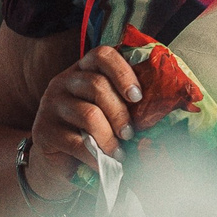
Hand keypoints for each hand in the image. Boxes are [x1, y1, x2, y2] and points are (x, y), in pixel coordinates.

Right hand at [25, 46, 141, 197]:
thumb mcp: (110, 112)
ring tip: (120, 152)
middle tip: (131, 133)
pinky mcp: (43, 130)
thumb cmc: (94, 132)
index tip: (138, 96)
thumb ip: (128, 102)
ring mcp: (50, 105)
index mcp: (83, 70)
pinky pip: (75, 141)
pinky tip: (104, 162)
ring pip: (88, 114)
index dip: (123, 72)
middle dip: (120, 112)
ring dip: (110, 136)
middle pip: (97, 85)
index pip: (102, 55)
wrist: (60, 162)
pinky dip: (95, 155)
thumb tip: (173, 103)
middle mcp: (64, 82)